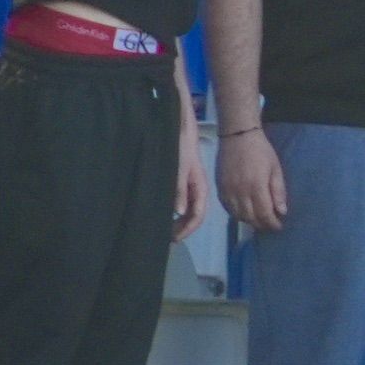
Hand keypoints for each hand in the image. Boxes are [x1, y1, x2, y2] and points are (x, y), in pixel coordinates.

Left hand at [172, 124, 206, 241]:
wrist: (180, 126)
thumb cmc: (180, 145)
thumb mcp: (178, 167)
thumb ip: (179, 189)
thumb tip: (178, 213)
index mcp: (200, 188)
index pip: (197, 215)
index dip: (187, 229)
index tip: (174, 239)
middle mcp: (196, 189)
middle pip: (193, 215)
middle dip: (182, 229)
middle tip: (167, 239)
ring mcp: (189, 186)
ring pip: (186, 210)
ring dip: (177, 221)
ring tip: (164, 230)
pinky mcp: (181, 181)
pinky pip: (180, 201)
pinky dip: (173, 211)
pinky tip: (164, 213)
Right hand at [218, 125, 286, 232]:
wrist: (237, 136)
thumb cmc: (261, 151)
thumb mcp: (275, 169)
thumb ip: (278, 191)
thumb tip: (282, 212)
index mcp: (256, 186)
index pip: (264, 214)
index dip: (272, 224)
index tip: (278, 226)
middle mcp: (239, 191)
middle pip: (250, 217)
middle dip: (262, 224)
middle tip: (270, 225)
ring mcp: (227, 190)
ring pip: (237, 215)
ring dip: (249, 221)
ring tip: (259, 220)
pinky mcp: (219, 187)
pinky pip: (227, 208)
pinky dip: (236, 214)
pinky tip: (244, 213)